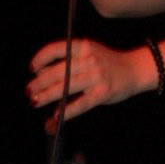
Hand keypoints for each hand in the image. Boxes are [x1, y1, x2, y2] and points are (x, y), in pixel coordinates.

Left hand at [27, 39, 141, 132]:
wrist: (135, 69)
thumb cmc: (108, 62)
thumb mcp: (90, 52)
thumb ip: (70, 60)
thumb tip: (42, 75)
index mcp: (84, 46)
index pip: (56, 49)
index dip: (41, 59)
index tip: (32, 69)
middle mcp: (89, 59)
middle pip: (57, 71)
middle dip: (39, 83)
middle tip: (29, 91)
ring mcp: (96, 77)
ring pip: (65, 87)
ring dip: (47, 96)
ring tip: (36, 102)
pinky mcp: (102, 93)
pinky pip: (80, 104)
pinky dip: (67, 111)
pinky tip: (56, 117)